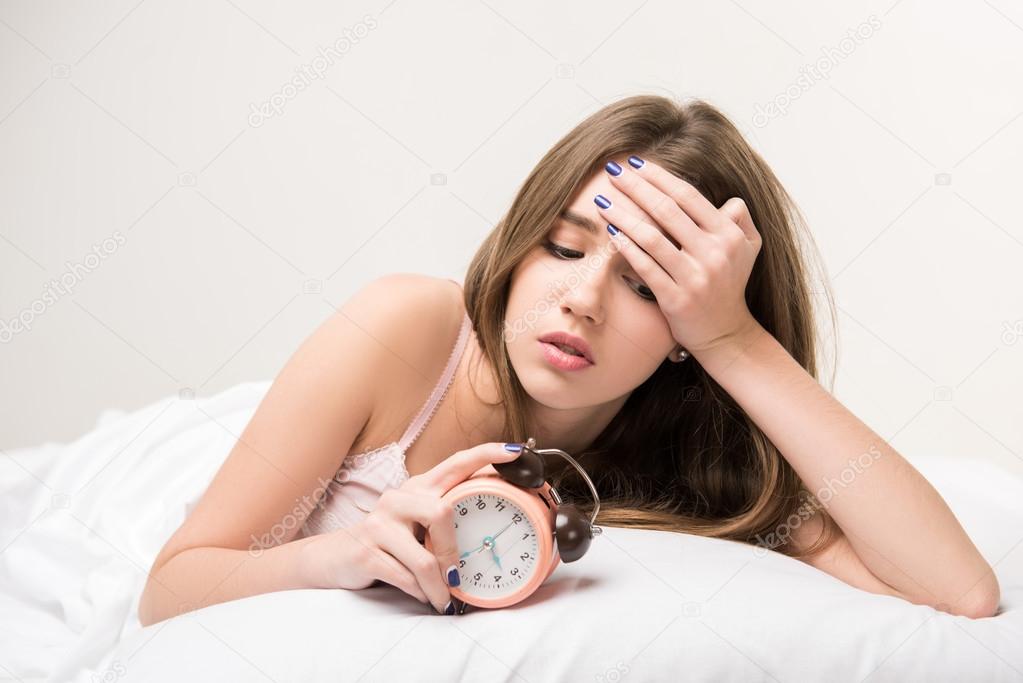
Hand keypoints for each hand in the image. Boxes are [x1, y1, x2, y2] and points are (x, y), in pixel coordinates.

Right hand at [305, 442, 521, 613]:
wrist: (335, 557)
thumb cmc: (387, 540)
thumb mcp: (416, 521)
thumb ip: (445, 518)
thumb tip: (491, 530)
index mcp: (417, 487)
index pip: (455, 462)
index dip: (485, 454)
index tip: (513, 452)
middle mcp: (398, 498)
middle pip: (442, 513)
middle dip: (454, 551)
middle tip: (459, 576)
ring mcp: (379, 524)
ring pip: (424, 559)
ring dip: (439, 586)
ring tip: (445, 598)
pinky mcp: (366, 553)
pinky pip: (406, 578)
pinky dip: (421, 593)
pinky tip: (423, 596)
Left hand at [596, 156, 762, 354]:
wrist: (725, 333)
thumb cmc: (729, 285)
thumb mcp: (748, 249)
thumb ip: (739, 219)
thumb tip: (727, 199)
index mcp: (728, 234)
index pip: (688, 196)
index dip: (659, 177)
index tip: (636, 163)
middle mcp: (714, 253)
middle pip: (666, 210)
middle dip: (636, 187)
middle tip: (612, 171)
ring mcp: (695, 277)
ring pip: (651, 236)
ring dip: (623, 215)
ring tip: (602, 200)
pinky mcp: (676, 298)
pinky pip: (645, 266)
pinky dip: (626, 246)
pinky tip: (610, 231)